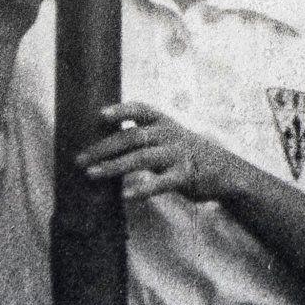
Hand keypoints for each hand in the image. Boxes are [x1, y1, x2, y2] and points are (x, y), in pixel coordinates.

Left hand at [76, 102, 242, 204]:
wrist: (223, 170)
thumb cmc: (185, 152)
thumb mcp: (167, 137)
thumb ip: (142, 137)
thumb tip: (104, 141)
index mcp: (164, 122)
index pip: (141, 109)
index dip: (121, 110)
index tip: (100, 115)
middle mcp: (169, 134)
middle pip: (132, 136)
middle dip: (104, 147)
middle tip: (80, 159)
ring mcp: (177, 154)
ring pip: (141, 157)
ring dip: (114, 166)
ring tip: (93, 174)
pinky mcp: (184, 175)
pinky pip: (161, 182)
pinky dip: (143, 189)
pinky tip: (126, 195)